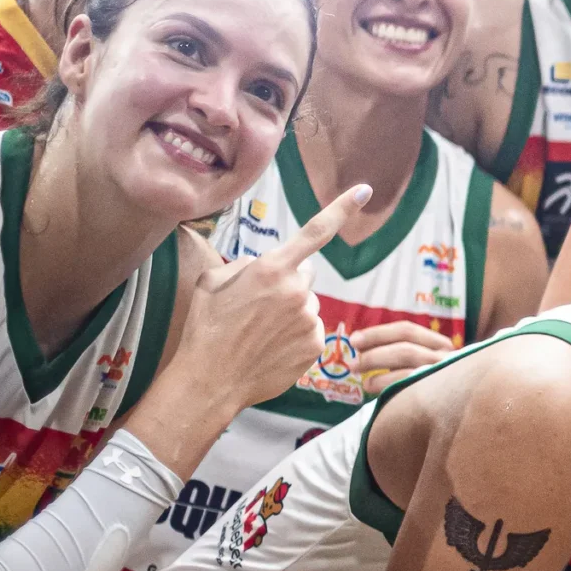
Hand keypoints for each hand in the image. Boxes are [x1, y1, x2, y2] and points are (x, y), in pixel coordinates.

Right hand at [179, 186, 370, 411]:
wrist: (209, 379)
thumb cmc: (206, 327)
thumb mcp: (212, 281)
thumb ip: (246, 265)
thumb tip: (265, 266)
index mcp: (271, 269)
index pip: (314, 232)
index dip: (342, 209)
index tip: (364, 191)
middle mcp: (296, 291)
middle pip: (304, 275)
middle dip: (287, 283)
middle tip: (257, 307)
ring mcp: (309, 320)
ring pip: (306, 305)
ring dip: (289, 313)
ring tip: (258, 333)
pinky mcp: (316, 346)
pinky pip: (311, 331)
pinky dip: (295, 337)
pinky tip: (271, 348)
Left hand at [346, 319, 460, 393]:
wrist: (467, 413)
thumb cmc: (441, 391)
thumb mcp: (428, 368)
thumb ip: (405, 359)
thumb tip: (365, 351)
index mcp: (441, 345)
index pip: (407, 330)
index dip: (378, 333)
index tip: (354, 340)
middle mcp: (446, 355)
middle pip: (405, 343)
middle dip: (374, 349)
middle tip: (352, 361)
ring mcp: (446, 371)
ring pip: (408, 357)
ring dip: (377, 363)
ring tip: (361, 377)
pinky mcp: (441, 391)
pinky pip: (410, 382)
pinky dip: (387, 383)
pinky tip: (372, 389)